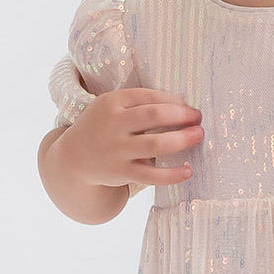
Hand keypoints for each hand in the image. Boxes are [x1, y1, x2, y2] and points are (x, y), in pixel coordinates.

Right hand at [57, 88, 203, 186]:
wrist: (74, 159)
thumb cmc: (103, 128)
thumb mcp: (112, 108)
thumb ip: (140, 104)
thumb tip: (182, 103)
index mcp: (112, 102)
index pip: (149, 97)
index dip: (173, 101)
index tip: (189, 107)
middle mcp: (113, 124)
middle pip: (154, 116)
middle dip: (181, 116)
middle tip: (199, 119)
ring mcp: (117, 150)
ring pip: (156, 144)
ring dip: (182, 139)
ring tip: (199, 135)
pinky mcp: (121, 172)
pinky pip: (152, 176)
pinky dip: (172, 174)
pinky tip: (188, 171)